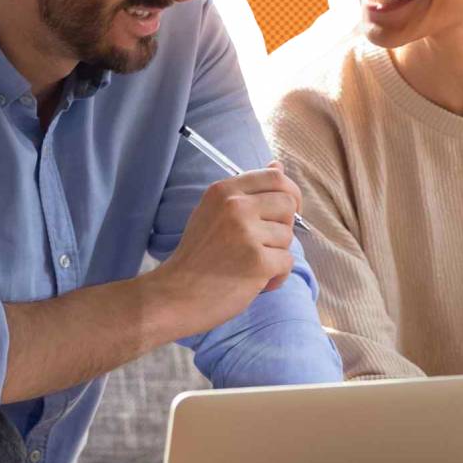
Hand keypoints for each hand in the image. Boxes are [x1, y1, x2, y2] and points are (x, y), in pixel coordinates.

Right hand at [150, 162, 301, 333]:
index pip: (275, 177)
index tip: (285, 210)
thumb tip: (279, 166)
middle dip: (283, 226)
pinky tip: (254, 281)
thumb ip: (246, 191)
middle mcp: (236, 207)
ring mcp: (247, 234)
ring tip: (249, 266)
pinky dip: (275, 277)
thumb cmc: (197, 256)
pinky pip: (287, 263)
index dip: (288, 193)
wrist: (174, 295)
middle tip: (264, 244)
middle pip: (287, 204)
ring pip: (288, 236)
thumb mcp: (213, 213)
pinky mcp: (258, 261)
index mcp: (224, 191)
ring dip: (275, 255)